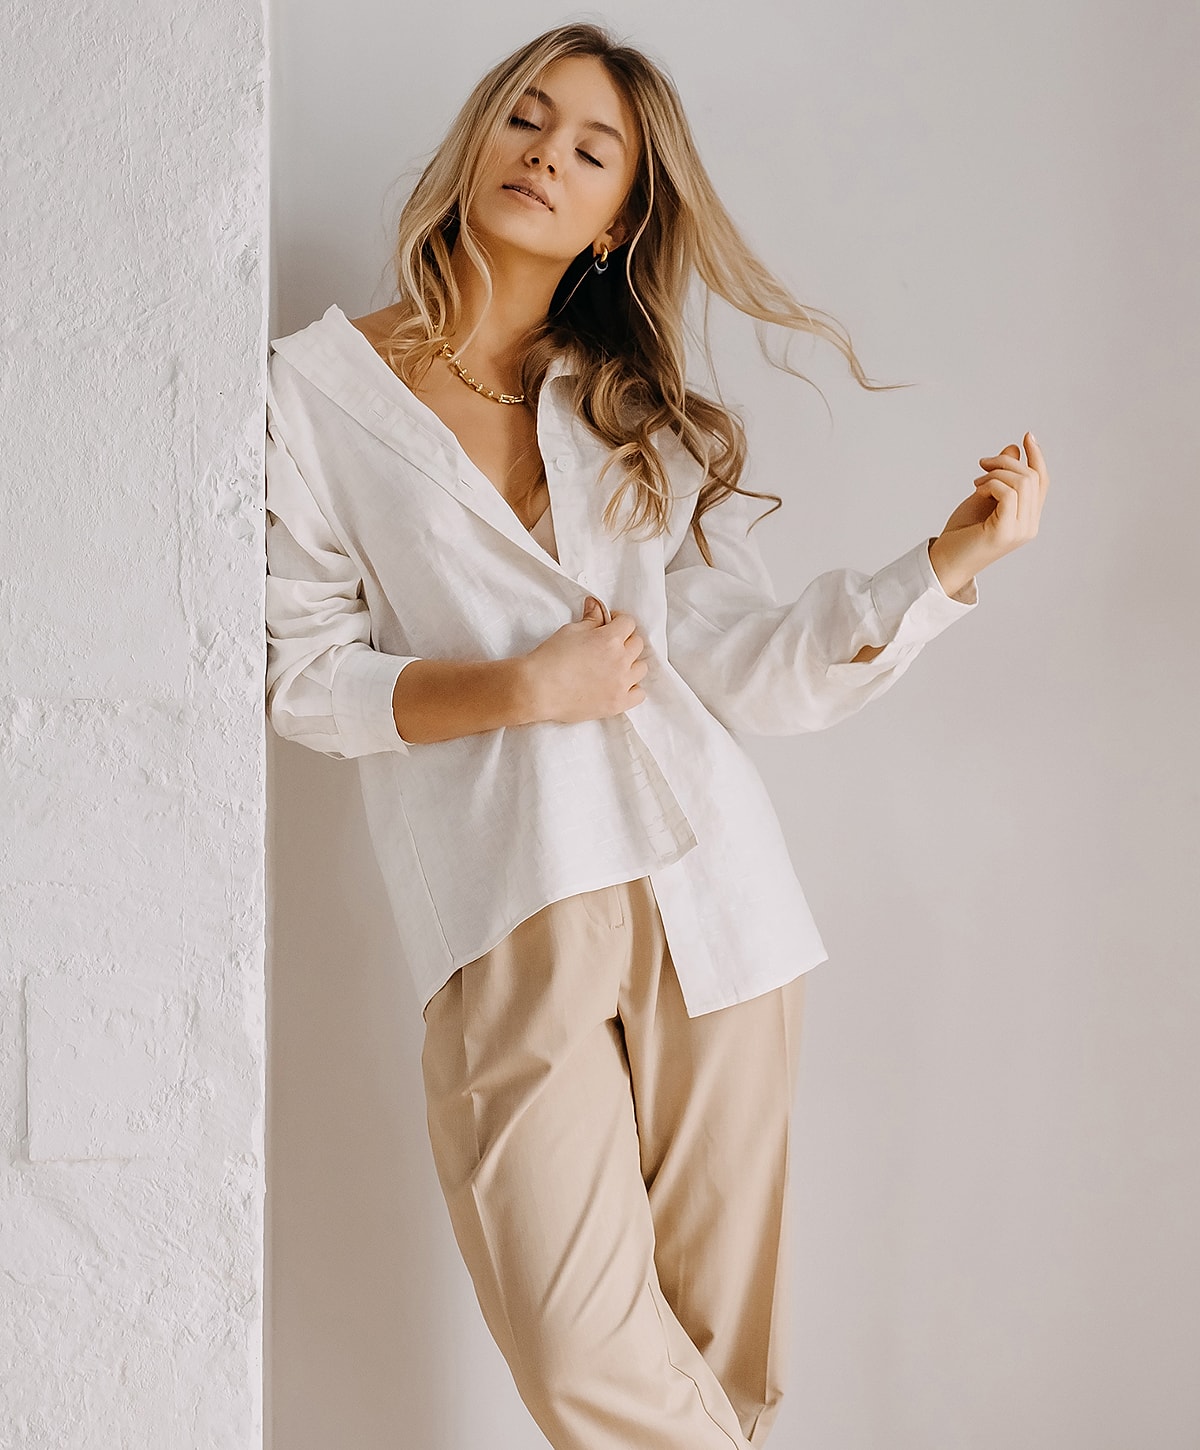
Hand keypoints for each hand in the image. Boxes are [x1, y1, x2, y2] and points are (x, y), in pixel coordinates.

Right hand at [523, 597, 648, 724]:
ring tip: (614, 666)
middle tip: (609, 645)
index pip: (628, 623)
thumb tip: (596, 605)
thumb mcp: (571, 631)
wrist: (538, 689)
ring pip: (640, 668)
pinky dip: (632, 688)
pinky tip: (619, 685)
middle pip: (637, 644)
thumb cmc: (551, 658)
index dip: (619, 620)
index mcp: (610, 639)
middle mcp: (620, 660)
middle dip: (624, 640)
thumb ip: (591, 619)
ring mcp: (621, 684)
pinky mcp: (617, 703)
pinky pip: (639, 694)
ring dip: (630, 663)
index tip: (610, 624)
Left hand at [929, 433, 1049, 598]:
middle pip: (1033, 478)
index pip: (1042, 482)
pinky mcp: (1004, 532)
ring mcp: (1019, 531)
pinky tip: (977, 490)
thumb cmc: (961, 534)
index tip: (1027, 437)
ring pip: (1023, 483)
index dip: (1037, 457)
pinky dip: (991, 484)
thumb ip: (1000, 477)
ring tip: (977, 482)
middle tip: (982, 464)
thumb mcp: (983, 497)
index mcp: (1027, 518)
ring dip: (997, 473)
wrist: (944, 562)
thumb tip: (1013, 449)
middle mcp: (1029, 526)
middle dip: (1007, 462)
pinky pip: (1008, 493)